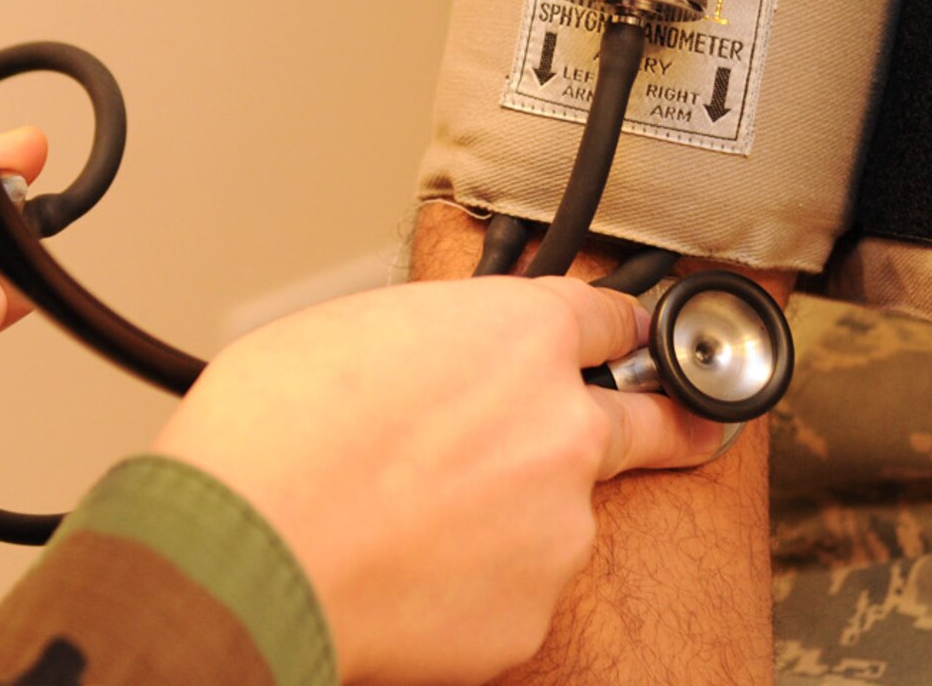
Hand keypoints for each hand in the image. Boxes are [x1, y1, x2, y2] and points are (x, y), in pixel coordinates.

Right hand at [151, 277, 723, 684]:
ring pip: (553, 517)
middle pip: (646, 420)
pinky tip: (402, 572)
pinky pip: (509, 592)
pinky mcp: (527, 616)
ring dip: (509, 517)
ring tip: (409, 522)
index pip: (605, 316)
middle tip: (685, 425)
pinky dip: (469, 587)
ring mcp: (555, 531)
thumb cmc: (272, 432)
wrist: (246, 551)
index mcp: (518, 337)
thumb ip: (427, 342)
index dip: (615, 323)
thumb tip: (431, 366)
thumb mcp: (349, 328)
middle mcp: (561, 429)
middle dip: (670, 422)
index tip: (626, 332)